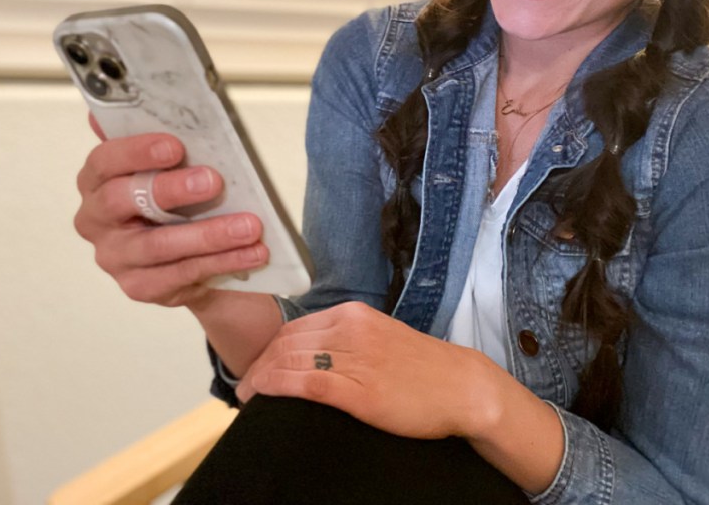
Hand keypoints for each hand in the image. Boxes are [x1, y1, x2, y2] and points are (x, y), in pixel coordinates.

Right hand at [74, 124, 269, 307]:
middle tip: (213, 181)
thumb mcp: (171, 168)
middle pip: (121, 201)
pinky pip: (182, 274)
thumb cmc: (177, 200)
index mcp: (97, 181)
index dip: (136, 151)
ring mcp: (115, 257)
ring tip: (249, 226)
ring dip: (209, 234)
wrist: (192, 254)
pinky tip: (251, 252)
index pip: (103, 161)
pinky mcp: (140, 286)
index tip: (175, 146)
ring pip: (158, 245)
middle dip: (169, 190)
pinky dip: (222, 262)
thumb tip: (152, 101)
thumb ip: (160, 141)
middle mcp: (96, 220)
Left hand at [236, 302, 498, 439]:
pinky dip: (276, 385)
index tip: (258, 366)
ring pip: (290, 360)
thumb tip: (312, 352)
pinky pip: (305, 383)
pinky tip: (261, 393)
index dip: (269, 347)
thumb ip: (348, 339)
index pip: (295, 326)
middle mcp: (350, 329)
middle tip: (246, 384)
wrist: (462, 386)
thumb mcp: (381, 338)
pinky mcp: (358, 390)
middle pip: (286, 342)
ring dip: (261, 376)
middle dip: (259, 363)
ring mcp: (354, 358)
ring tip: (248, 393)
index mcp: (354, 314)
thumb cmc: (423, 368)